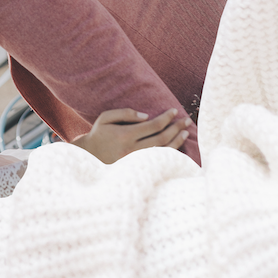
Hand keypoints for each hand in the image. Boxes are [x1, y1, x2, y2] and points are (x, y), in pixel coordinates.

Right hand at [70, 108, 190, 162]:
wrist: (90, 158)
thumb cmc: (99, 135)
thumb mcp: (106, 118)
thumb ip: (125, 113)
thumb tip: (146, 116)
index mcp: (126, 135)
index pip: (153, 126)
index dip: (166, 118)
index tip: (174, 111)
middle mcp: (133, 150)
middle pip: (162, 138)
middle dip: (176, 128)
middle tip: (186, 120)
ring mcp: (137, 161)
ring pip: (163, 151)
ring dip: (177, 141)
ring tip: (186, 132)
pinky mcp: (139, 167)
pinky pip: (159, 160)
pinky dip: (170, 153)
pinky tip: (177, 146)